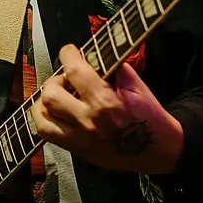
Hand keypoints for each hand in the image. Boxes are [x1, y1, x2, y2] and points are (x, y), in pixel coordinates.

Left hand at [30, 44, 183, 173]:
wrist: (160, 150)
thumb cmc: (150, 117)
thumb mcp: (137, 86)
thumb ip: (115, 68)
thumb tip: (95, 55)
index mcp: (105, 101)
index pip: (74, 70)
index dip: (68, 54)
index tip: (69, 51)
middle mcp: (88, 120)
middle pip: (51, 94)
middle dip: (55, 80)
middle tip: (66, 80)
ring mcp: (81, 138)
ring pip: (43, 117)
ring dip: (45, 101)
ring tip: (57, 96)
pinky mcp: (79, 151)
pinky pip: (47, 135)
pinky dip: (44, 120)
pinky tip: (52, 112)